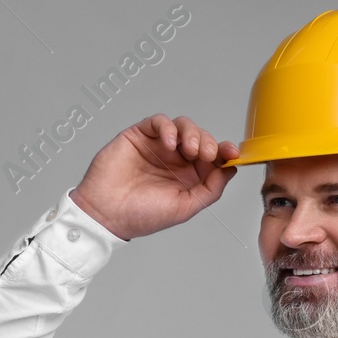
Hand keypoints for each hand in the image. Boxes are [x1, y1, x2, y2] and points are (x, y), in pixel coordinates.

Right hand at [69, 114, 239, 240]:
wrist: (106, 213)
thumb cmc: (140, 215)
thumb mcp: (185, 207)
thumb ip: (210, 189)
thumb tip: (230, 171)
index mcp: (188, 177)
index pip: (212, 158)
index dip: (224, 151)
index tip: (232, 152)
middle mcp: (174, 160)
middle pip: (201, 138)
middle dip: (207, 142)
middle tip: (205, 154)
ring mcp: (157, 146)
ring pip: (183, 126)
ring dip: (192, 132)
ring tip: (188, 148)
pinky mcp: (139, 136)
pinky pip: (159, 122)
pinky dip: (168, 128)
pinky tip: (169, 143)